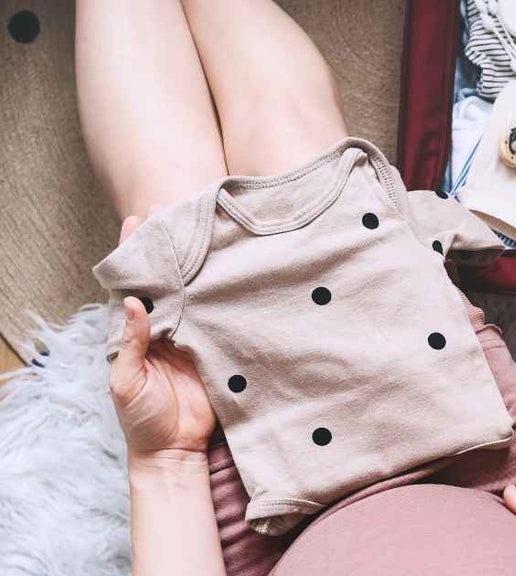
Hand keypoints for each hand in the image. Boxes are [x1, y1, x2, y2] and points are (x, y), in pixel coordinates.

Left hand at [109, 215, 215, 464]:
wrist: (176, 451)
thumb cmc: (141, 420)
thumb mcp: (126, 383)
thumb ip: (131, 344)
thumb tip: (133, 303)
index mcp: (137, 333)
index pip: (132, 285)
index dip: (133, 253)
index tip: (138, 218)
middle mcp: (166, 327)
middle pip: (167, 279)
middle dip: (170, 246)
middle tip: (178, 208)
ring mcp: (194, 336)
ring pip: (195, 292)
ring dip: (200, 263)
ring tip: (209, 228)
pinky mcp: (218, 348)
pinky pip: (221, 318)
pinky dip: (226, 295)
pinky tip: (234, 269)